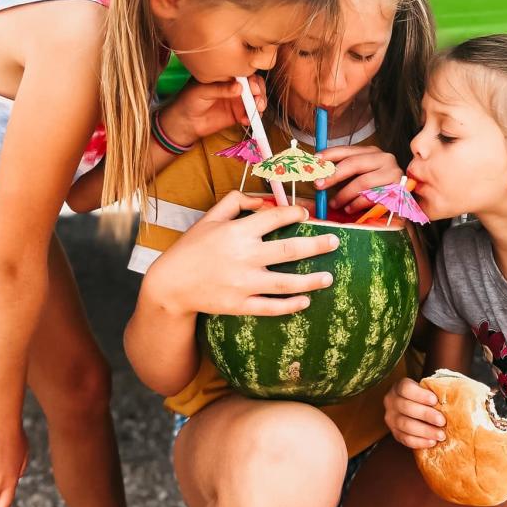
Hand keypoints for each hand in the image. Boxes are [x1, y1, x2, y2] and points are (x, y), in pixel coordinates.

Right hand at [145, 190, 338, 317]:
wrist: (170, 285)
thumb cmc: (191, 248)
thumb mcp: (209, 218)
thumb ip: (236, 202)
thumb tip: (264, 199)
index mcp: (238, 231)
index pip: (275, 217)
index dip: (295, 213)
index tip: (306, 213)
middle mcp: (245, 256)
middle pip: (290, 249)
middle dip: (317, 244)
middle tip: (335, 241)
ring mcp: (243, 283)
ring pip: (286, 282)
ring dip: (311, 280)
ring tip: (329, 277)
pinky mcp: (240, 305)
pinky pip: (271, 307)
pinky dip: (290, 305)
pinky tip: (305, 301)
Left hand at [159, 77, 267, 145]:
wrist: (184, 122)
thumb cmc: (189, 100)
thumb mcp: (202, 91)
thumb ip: (220, 89)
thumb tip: (239, 88)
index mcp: (226, 75)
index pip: (244, 73)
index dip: (252, 80)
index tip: (253, 88)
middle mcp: (234, 86)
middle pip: (255, 85)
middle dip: (259, 92)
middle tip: (257, 101)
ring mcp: (237, 100)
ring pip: (256, 100)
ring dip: (259, 105)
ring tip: (255, 111)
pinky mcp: (238, 115)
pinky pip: (250, 114)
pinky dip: (252, 117)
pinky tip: (246, 120)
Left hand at [314, 145, 401, 212]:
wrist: (400, 198)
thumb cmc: (373, 186)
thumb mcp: (358, 175)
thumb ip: (341, 171)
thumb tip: (317, 173)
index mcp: (372, 152)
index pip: (347, 150)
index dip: (329, 154)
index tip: (315, 161)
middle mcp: (384, 159)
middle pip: (354, 164)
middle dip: (333, 175)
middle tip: (318, 185)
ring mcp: (392, 174)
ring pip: (363, 182)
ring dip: (344, 194)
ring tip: (333, 203)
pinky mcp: (397, 190)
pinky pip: (373, 197)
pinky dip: (357, 204)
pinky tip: (349, 208)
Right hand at [384, 378, 446, 448]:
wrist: (416, 408)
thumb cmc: (427, 397)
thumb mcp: (428, 388)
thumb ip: (436, 390)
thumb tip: (453, 395)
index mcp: (399, 387)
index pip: (406, 388)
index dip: (420, 395)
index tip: (435, 400)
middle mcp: (391, 401)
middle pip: (406, 408)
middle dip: (426, 415)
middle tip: (442, 421)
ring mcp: (391, 418)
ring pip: (406, 425)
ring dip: (425, 431)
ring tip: (440, 435)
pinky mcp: (395, 433)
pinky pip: (405, 439)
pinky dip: (420, 442)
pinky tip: (432, 442)